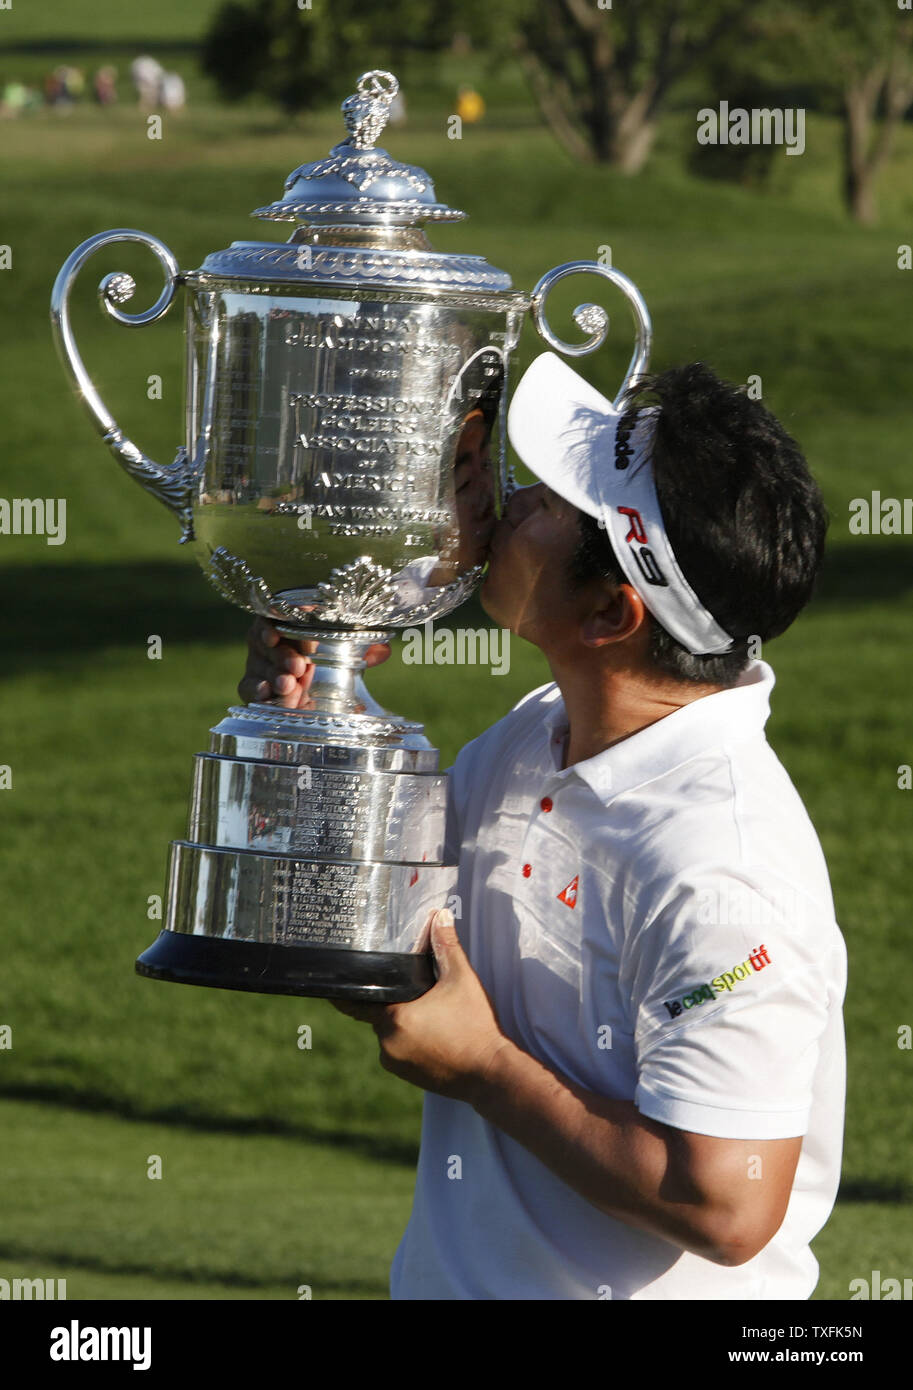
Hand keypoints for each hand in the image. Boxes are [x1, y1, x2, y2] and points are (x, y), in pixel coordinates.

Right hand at [238, 616, 390, 708]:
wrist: (312, 682)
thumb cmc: (332, 652)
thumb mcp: (351, 646)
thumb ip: (366, 647)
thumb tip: (383, 651)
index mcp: (291, 619)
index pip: (280, 611)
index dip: (283, 616)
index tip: (290, 625)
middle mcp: (272, 637)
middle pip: (267, 640)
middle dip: (283, 654)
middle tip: (300, 667)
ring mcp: (259, 660)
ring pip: (259, 663)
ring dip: (273, 674)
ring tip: (289, 686)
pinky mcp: (253, 683)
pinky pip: (246, 685)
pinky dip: (254, 689)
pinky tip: (266, 694)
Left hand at [332, 909, 508, 1103]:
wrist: (492, 1073)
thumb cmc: (475, 1026)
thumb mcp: (461, 980)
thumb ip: (447, 946)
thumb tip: (441, 915)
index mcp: (393, 1018)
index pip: (356, 1002)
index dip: (345, 990)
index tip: (332, 982)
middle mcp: (387, 1043)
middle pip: (378, 1014)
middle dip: (393, 1001)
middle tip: (415, 991)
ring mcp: (396, 1064)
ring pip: (390, 1033)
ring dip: (402, 1022)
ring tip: (431, 1013)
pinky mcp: (408, 1077)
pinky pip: (400, 1051)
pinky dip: (410, 1040)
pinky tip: (434, 1032)